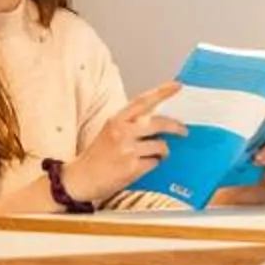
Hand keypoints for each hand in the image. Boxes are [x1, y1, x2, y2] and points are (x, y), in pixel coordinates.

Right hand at [69, 80, 179, 200]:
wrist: (81, 179)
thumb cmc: (97, 156)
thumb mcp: (110, 131)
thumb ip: (131, 123)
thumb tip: (159, 120)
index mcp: (116, 120)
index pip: (143, 101)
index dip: (162, 92)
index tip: (177, 86)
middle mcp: (122, 132)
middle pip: (159, 123)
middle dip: (176, 127)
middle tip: (183, 131)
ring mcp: (127, 150)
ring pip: (161, 145)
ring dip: (163, 151)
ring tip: (155, 154)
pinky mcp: (132, 168)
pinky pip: (155, 162)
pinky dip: (153, 164)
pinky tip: (143, 165)